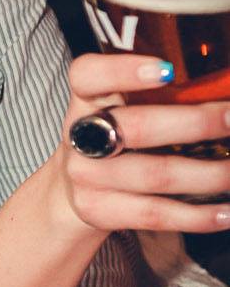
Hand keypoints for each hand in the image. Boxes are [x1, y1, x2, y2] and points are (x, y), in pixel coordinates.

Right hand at [58, 53, 229, 233]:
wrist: (73, 190)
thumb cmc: (113, 140)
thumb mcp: (121, 111)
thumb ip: (160, 99)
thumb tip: (222, 98)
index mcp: (87, 100)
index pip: (88, 76)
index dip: (122, 70)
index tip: (167, 71)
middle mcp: (81, 136)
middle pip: (137, 128)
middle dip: (196, 123)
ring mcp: (87, 176)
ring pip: (157, 174)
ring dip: (209, 174)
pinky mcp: (99, 210)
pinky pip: (156, 213)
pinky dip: (198, 215)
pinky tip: (226, 213)